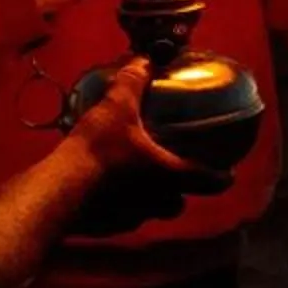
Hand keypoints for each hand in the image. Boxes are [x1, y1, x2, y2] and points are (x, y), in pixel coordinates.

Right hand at [65, 59, 231, 236]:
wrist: (58, 192)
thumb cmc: (99, 150)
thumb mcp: (116, 108)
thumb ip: (133, 82)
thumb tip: (145, 58)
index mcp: (169, 174)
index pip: (209, 181)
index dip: (221, 177)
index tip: (229, 173)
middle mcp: (156, 201)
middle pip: (179, 203)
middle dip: (179, 191)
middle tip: (172, 173)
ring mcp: (132, 220)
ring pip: (151, 213)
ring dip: (149, 200)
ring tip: (135, 180)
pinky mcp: (109, 228)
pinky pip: (123, 219)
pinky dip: (120, 207)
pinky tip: (106, 192)